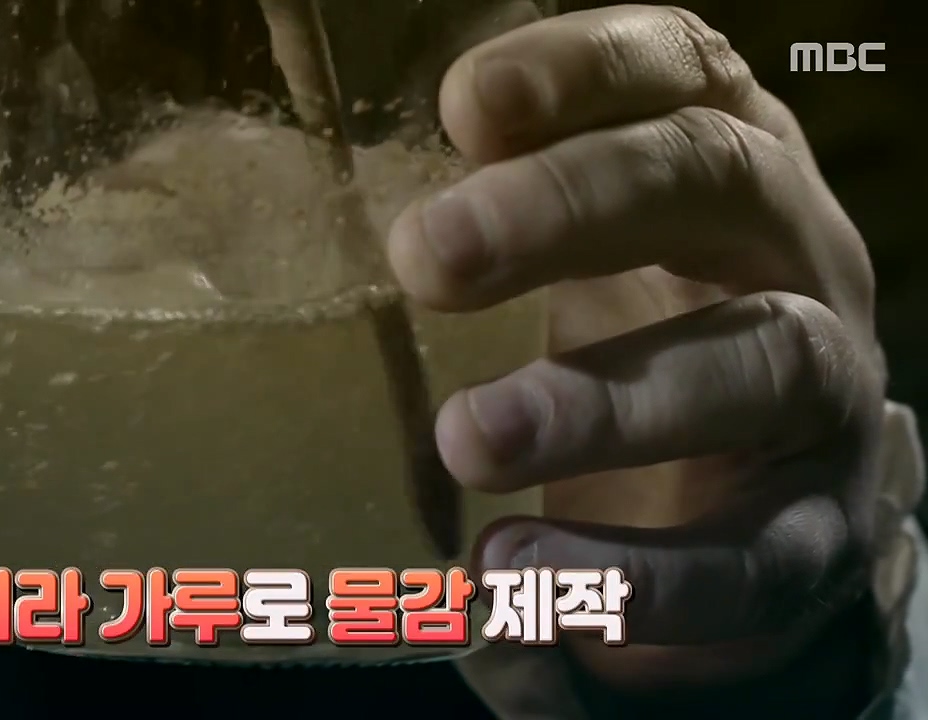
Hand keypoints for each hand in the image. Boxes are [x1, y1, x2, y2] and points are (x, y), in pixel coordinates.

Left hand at [385, 2, 885, 708]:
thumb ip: (520, 201)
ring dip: (604, 402)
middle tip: (428, 256)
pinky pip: (747, 554)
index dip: (584, 68)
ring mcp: (822, 390)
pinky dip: (629, 572)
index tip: (467, 102)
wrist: (756, 493)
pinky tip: (515, 572)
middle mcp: (791, 252)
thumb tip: (430, 170)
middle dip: (571, 207)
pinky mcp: (814, 530)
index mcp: (723, 164)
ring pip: (755, 363)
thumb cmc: (643, 328)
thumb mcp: (588, 247)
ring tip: (469, 439)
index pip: (680, 70)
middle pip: (714, 181)